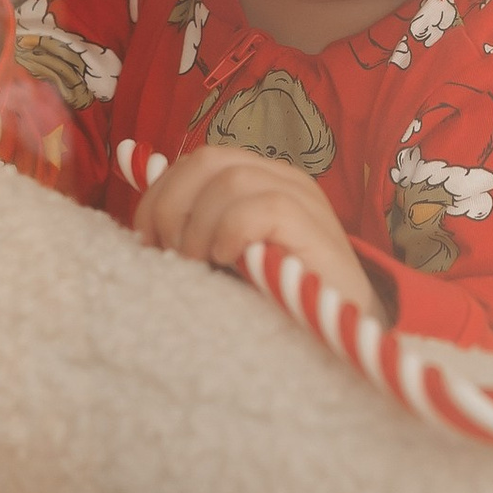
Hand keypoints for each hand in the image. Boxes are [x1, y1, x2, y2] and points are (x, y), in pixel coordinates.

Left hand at [134, 143, 380, 318]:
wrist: (347, 333)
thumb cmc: (280, 299)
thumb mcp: (229, 260)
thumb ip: (197, 235)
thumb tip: (145, 229)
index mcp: (260, 181)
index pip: (196, 162)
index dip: (160, 195)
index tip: (147, 241)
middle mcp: (282, 179)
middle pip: (208, 159)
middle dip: (173, 207)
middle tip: (172, 255)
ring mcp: (304, 199)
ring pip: (231, 178)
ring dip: (200, 226)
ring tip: (202, 265)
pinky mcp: (315, 227)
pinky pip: (261, 207)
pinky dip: (232, 233)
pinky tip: (230, 262)